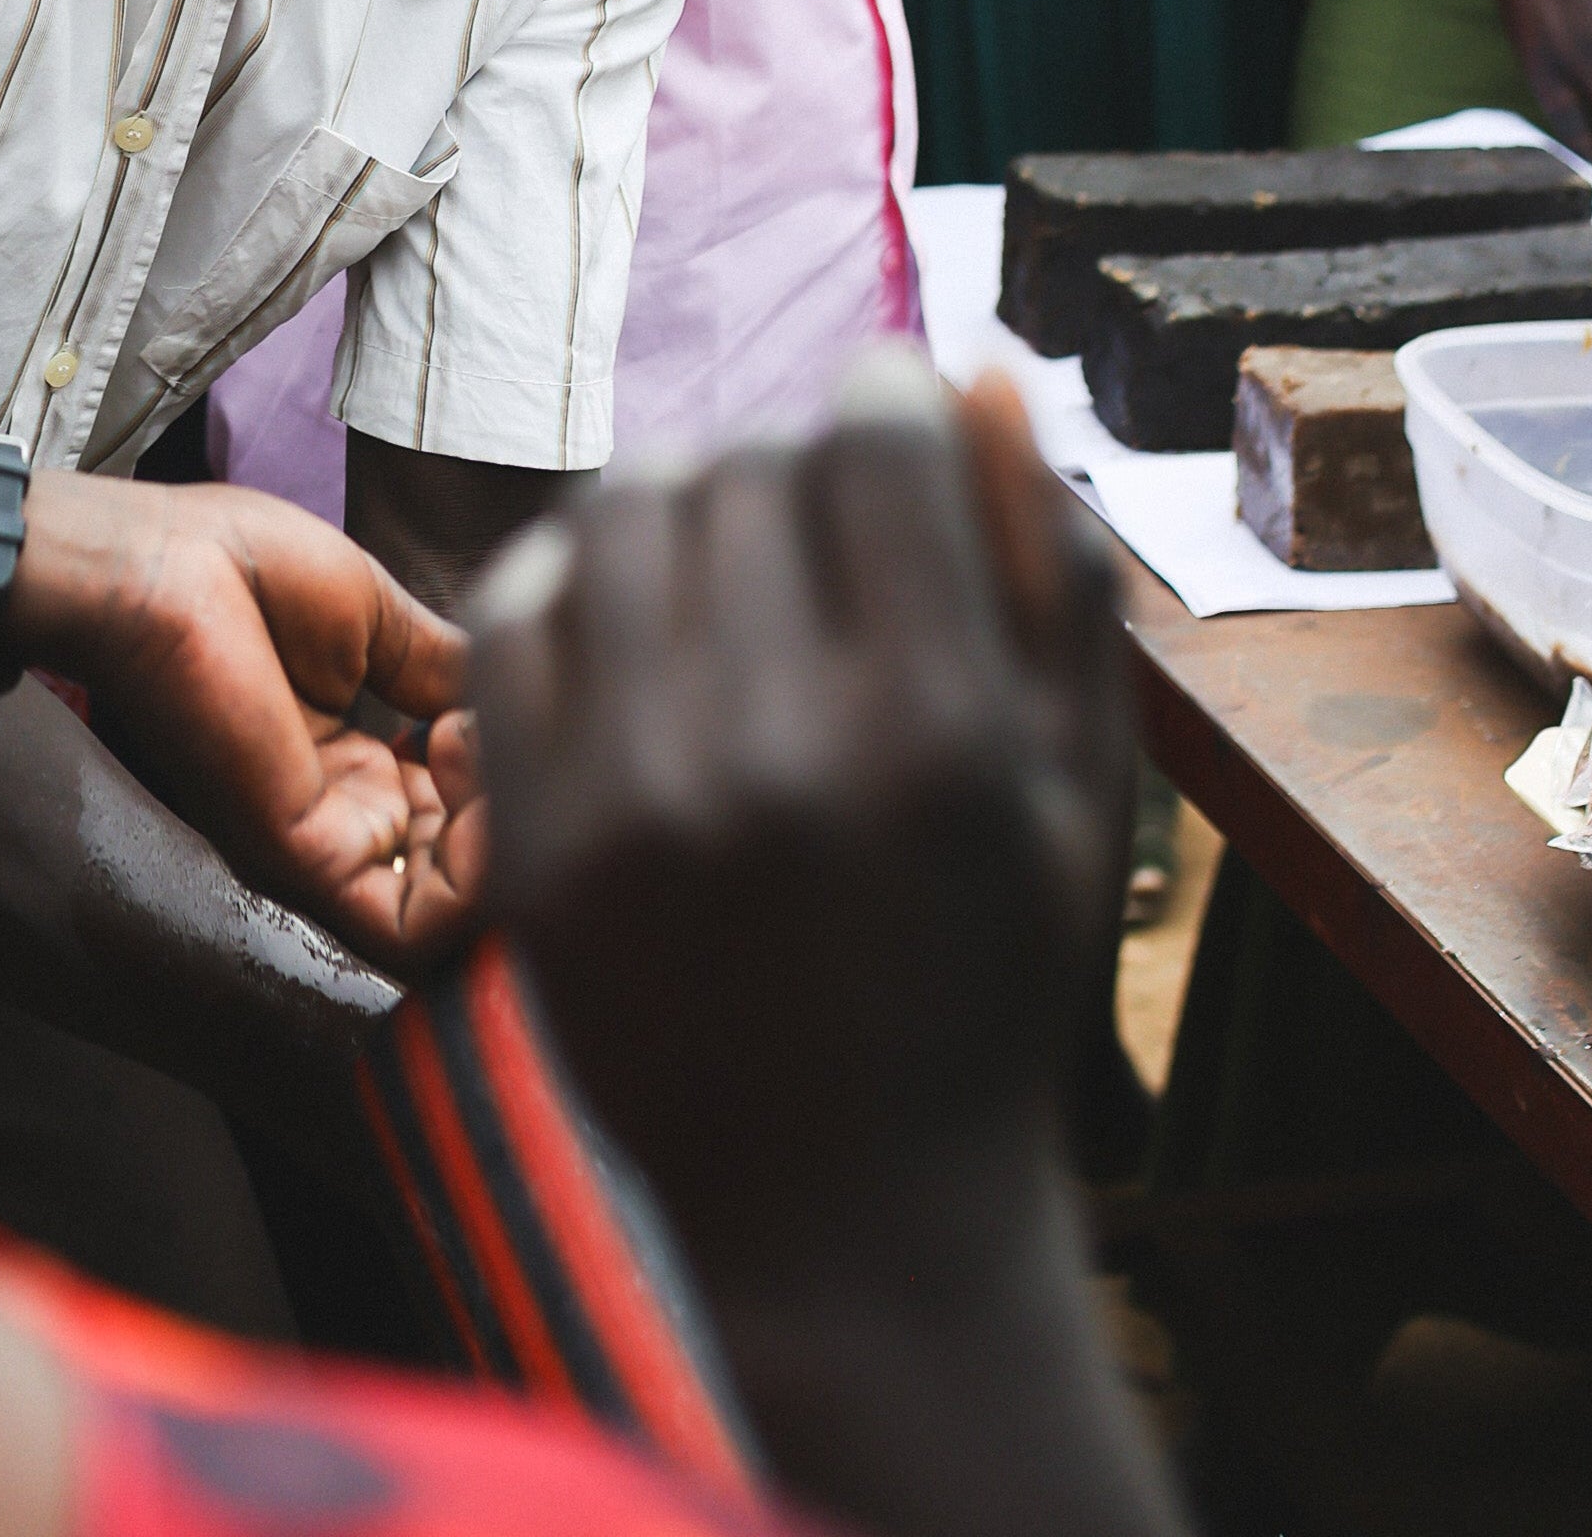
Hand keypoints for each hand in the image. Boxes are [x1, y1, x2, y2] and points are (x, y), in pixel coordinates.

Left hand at [25, 471, 483, 970]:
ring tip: (481, 751)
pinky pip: (418, 931)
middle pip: (471, 876)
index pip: (468, 821)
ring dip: (504, 850)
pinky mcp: (307, 863)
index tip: (499, 699)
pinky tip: (473, 783)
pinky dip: (475, 881)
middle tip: (492, 726)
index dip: (509, 774)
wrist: (163, 562)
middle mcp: (348, 824)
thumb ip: (449, 675)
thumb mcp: (381, 620)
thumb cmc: (244, 571)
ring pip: (456, 926)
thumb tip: (517, 708)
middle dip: (516, 813)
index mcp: (360, 769)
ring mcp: (327, 851)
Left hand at [475, 368, 1127, 1287]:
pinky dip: (570, 578)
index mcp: (938, 732)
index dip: (890, 404)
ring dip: (680, 509)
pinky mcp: (534, 843)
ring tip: (727, 578)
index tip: (894, 437)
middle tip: (817, 537)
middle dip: (789, 469)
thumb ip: (1051, 572)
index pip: (872, 435)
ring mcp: (637, 799)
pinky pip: (514, 605)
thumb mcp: (1077, 788)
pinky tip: (633, 629)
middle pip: (744, 463)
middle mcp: (779, 752)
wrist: (856, 1218)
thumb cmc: (990, 980)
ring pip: (623, 510)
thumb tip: (975, 372)